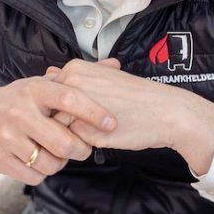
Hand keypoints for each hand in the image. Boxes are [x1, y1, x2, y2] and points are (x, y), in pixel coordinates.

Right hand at [0, 77, 115, 182]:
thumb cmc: (12, 102)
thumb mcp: (38, 85)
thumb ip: (76, 79)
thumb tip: (114, 64)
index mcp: (33, 90)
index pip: (69, 98)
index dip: (94, 112)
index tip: (112, 123)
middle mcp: (19, 112)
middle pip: (63, 142)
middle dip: (80, 150)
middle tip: (83, 148)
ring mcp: (7, 137)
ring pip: (50, 163)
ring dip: (60, 163)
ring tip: (57, 154)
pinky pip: (33, 175)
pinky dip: (41, 173)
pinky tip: (38, 162)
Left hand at [48, 58, 213, 175]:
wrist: (167, 111)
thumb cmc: (136, 99)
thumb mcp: (101, 80)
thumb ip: (72, 80)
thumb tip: (46, 74)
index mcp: (74, 68)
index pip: (48, 96)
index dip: (64, 110)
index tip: (87, 112)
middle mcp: (71, 83)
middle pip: (48, 112)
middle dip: (63, 122)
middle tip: (94, 123)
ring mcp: (75, 105)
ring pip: (57, 128)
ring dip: (72, 135)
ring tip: (100, 129)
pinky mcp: (84, 128)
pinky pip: (71, 143)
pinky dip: (83, 145)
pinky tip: (104, 137)